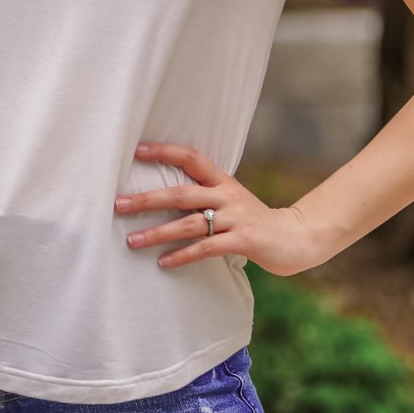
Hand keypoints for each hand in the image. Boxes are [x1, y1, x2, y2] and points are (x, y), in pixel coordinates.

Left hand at [114, 142, 315, 276]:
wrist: (295, 237)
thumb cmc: (254, 220)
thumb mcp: (231, 200)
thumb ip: (204, 194)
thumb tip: (164, 195)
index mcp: (222, 180)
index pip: (191, 157)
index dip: (165, 151)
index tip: (137, 150)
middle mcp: (227, 195)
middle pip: (181, 194)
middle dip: (147, 199)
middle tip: (118, 204)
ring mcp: (235, 218)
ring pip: (189, 224)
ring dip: (157, 233)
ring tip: (132, 241)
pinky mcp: (243, 240)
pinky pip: (206, 248)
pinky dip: (182, 255)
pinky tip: (163, 262)